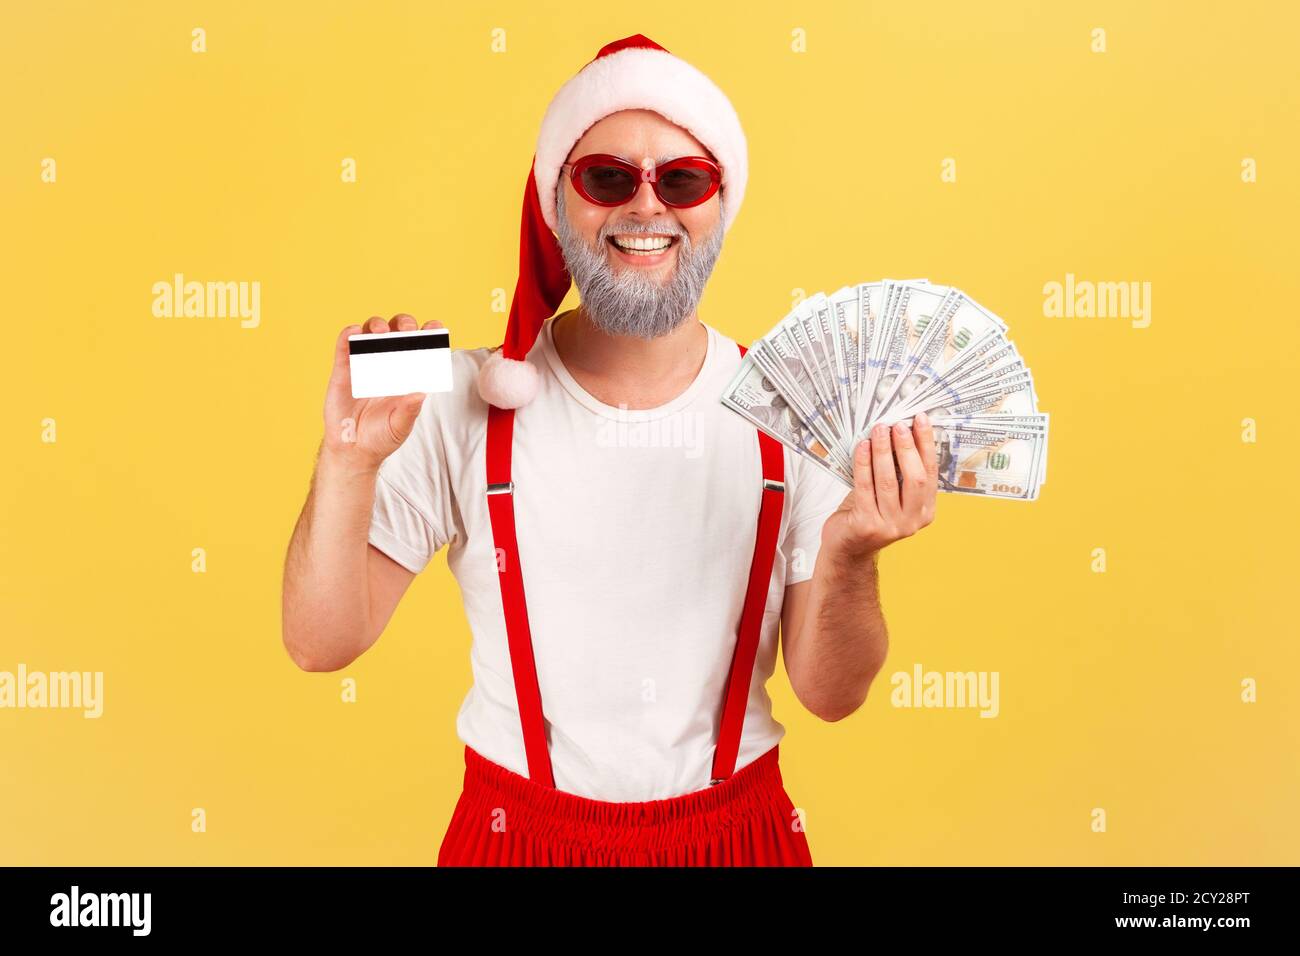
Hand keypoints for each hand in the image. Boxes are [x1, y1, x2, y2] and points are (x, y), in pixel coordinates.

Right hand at [321, 314, 444, 471]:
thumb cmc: (381, 436)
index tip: (435, 328)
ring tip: (381, 331)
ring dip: (376, 325)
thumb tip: (420, 394)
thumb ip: (409, 410)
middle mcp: (387, 364)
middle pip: (396, 333)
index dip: (428, 334)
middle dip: (403, 324)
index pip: (420, 348)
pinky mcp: (343, 370)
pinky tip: (354, 332)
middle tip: (407, 330)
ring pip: (371, 333)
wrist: (352, 449)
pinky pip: (344, 346)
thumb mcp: (399, 426)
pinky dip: (348, 335)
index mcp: (407, 375)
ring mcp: (364, 364)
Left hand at [822, 411, 938, 558]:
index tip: (920, 421)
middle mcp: (912, 521)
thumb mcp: (891, 496)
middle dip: (906, 447)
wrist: (847, 548)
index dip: (926, 444)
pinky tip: (862, 447)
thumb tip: (898, 432)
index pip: (930, 472)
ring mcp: (890, 526)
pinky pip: (865, 488)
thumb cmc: (868, 515)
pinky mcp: (867, 525)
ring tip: (879, 430)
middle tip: (897, 425)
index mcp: (925, 511)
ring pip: (888, 481)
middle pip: (915, 478)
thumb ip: (899, 472)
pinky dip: (863, 464)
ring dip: (883, 452)